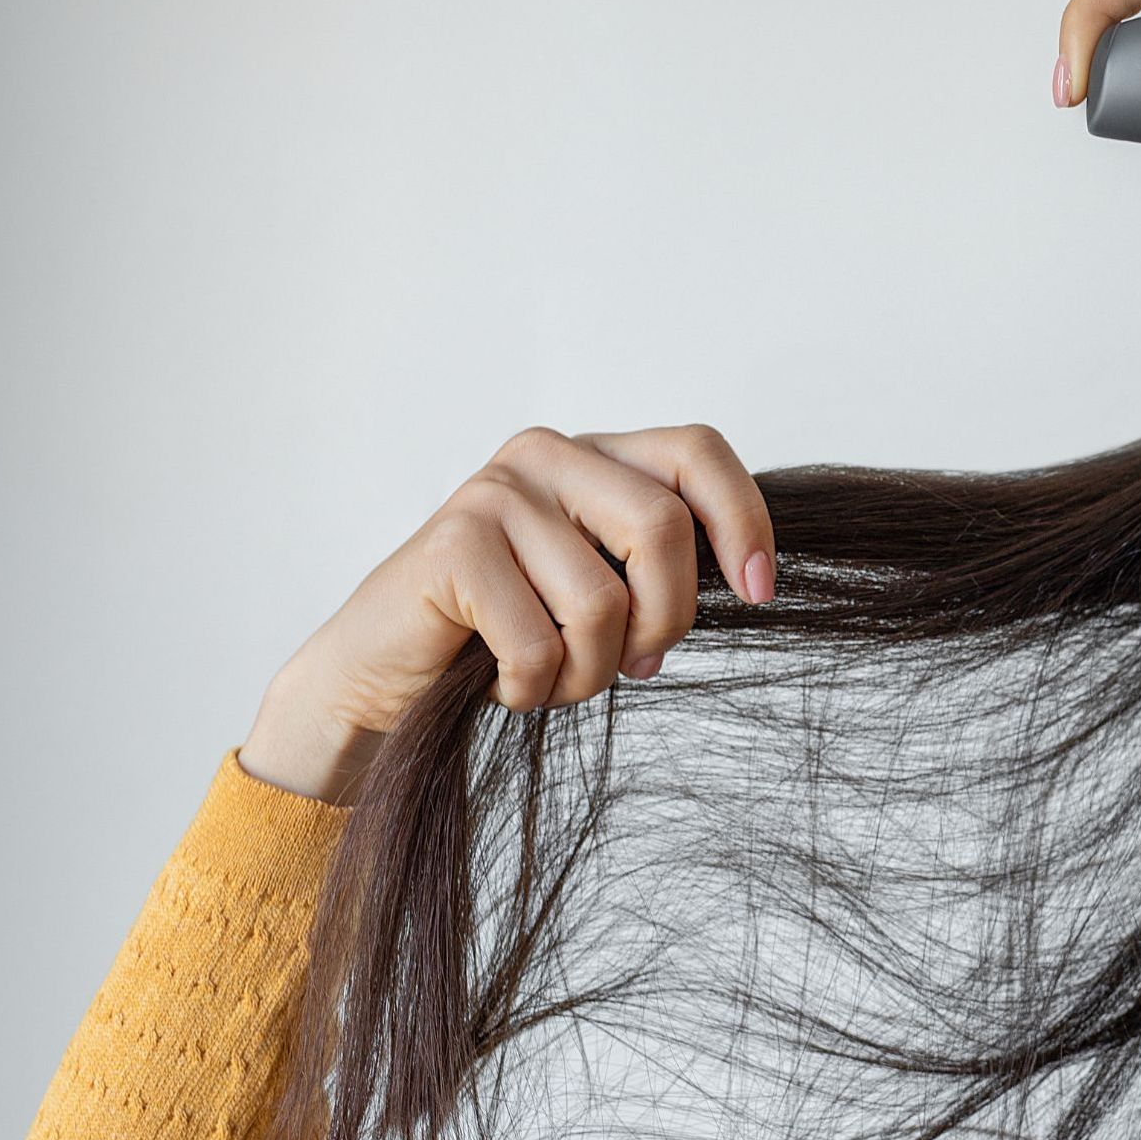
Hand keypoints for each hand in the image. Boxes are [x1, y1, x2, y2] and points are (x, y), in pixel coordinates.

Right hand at [239, 424, 776, 804]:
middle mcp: (547, 456)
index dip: (743, 519)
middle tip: (639, 665)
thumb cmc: (505, 635)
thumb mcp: (600, 589)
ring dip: (592, 673)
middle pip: (663, 528)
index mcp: (595, 457)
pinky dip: (535, 688)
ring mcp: (495, 493)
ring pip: (602, 601)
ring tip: (554, 680)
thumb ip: (659, 565)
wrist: (381, 675)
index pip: (697, 452)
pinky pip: (539, 641)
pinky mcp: (452, 545)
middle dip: (667, 618)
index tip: (759, 591)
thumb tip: (749, 574)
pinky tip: (507, 687)